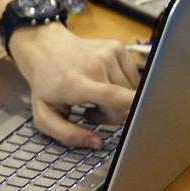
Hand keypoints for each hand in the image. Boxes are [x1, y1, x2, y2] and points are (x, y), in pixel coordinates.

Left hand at [9, 23, 139, 146]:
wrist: (45, 49)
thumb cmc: (45, 84)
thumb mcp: (44, 115)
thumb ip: (67, 134)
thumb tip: (96, 143)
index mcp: (75, 83)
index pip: (111, 94)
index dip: (130, 105)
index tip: (145, 112)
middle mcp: (94, 64)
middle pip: (123, 103)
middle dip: (111, 114)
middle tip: (90, 110)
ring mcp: (108, 53)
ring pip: (131, 91)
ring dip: (117, 100)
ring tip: (94, 95)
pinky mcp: (117, 47)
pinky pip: (133, 78)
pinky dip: (122, 86)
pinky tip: (103, 83)